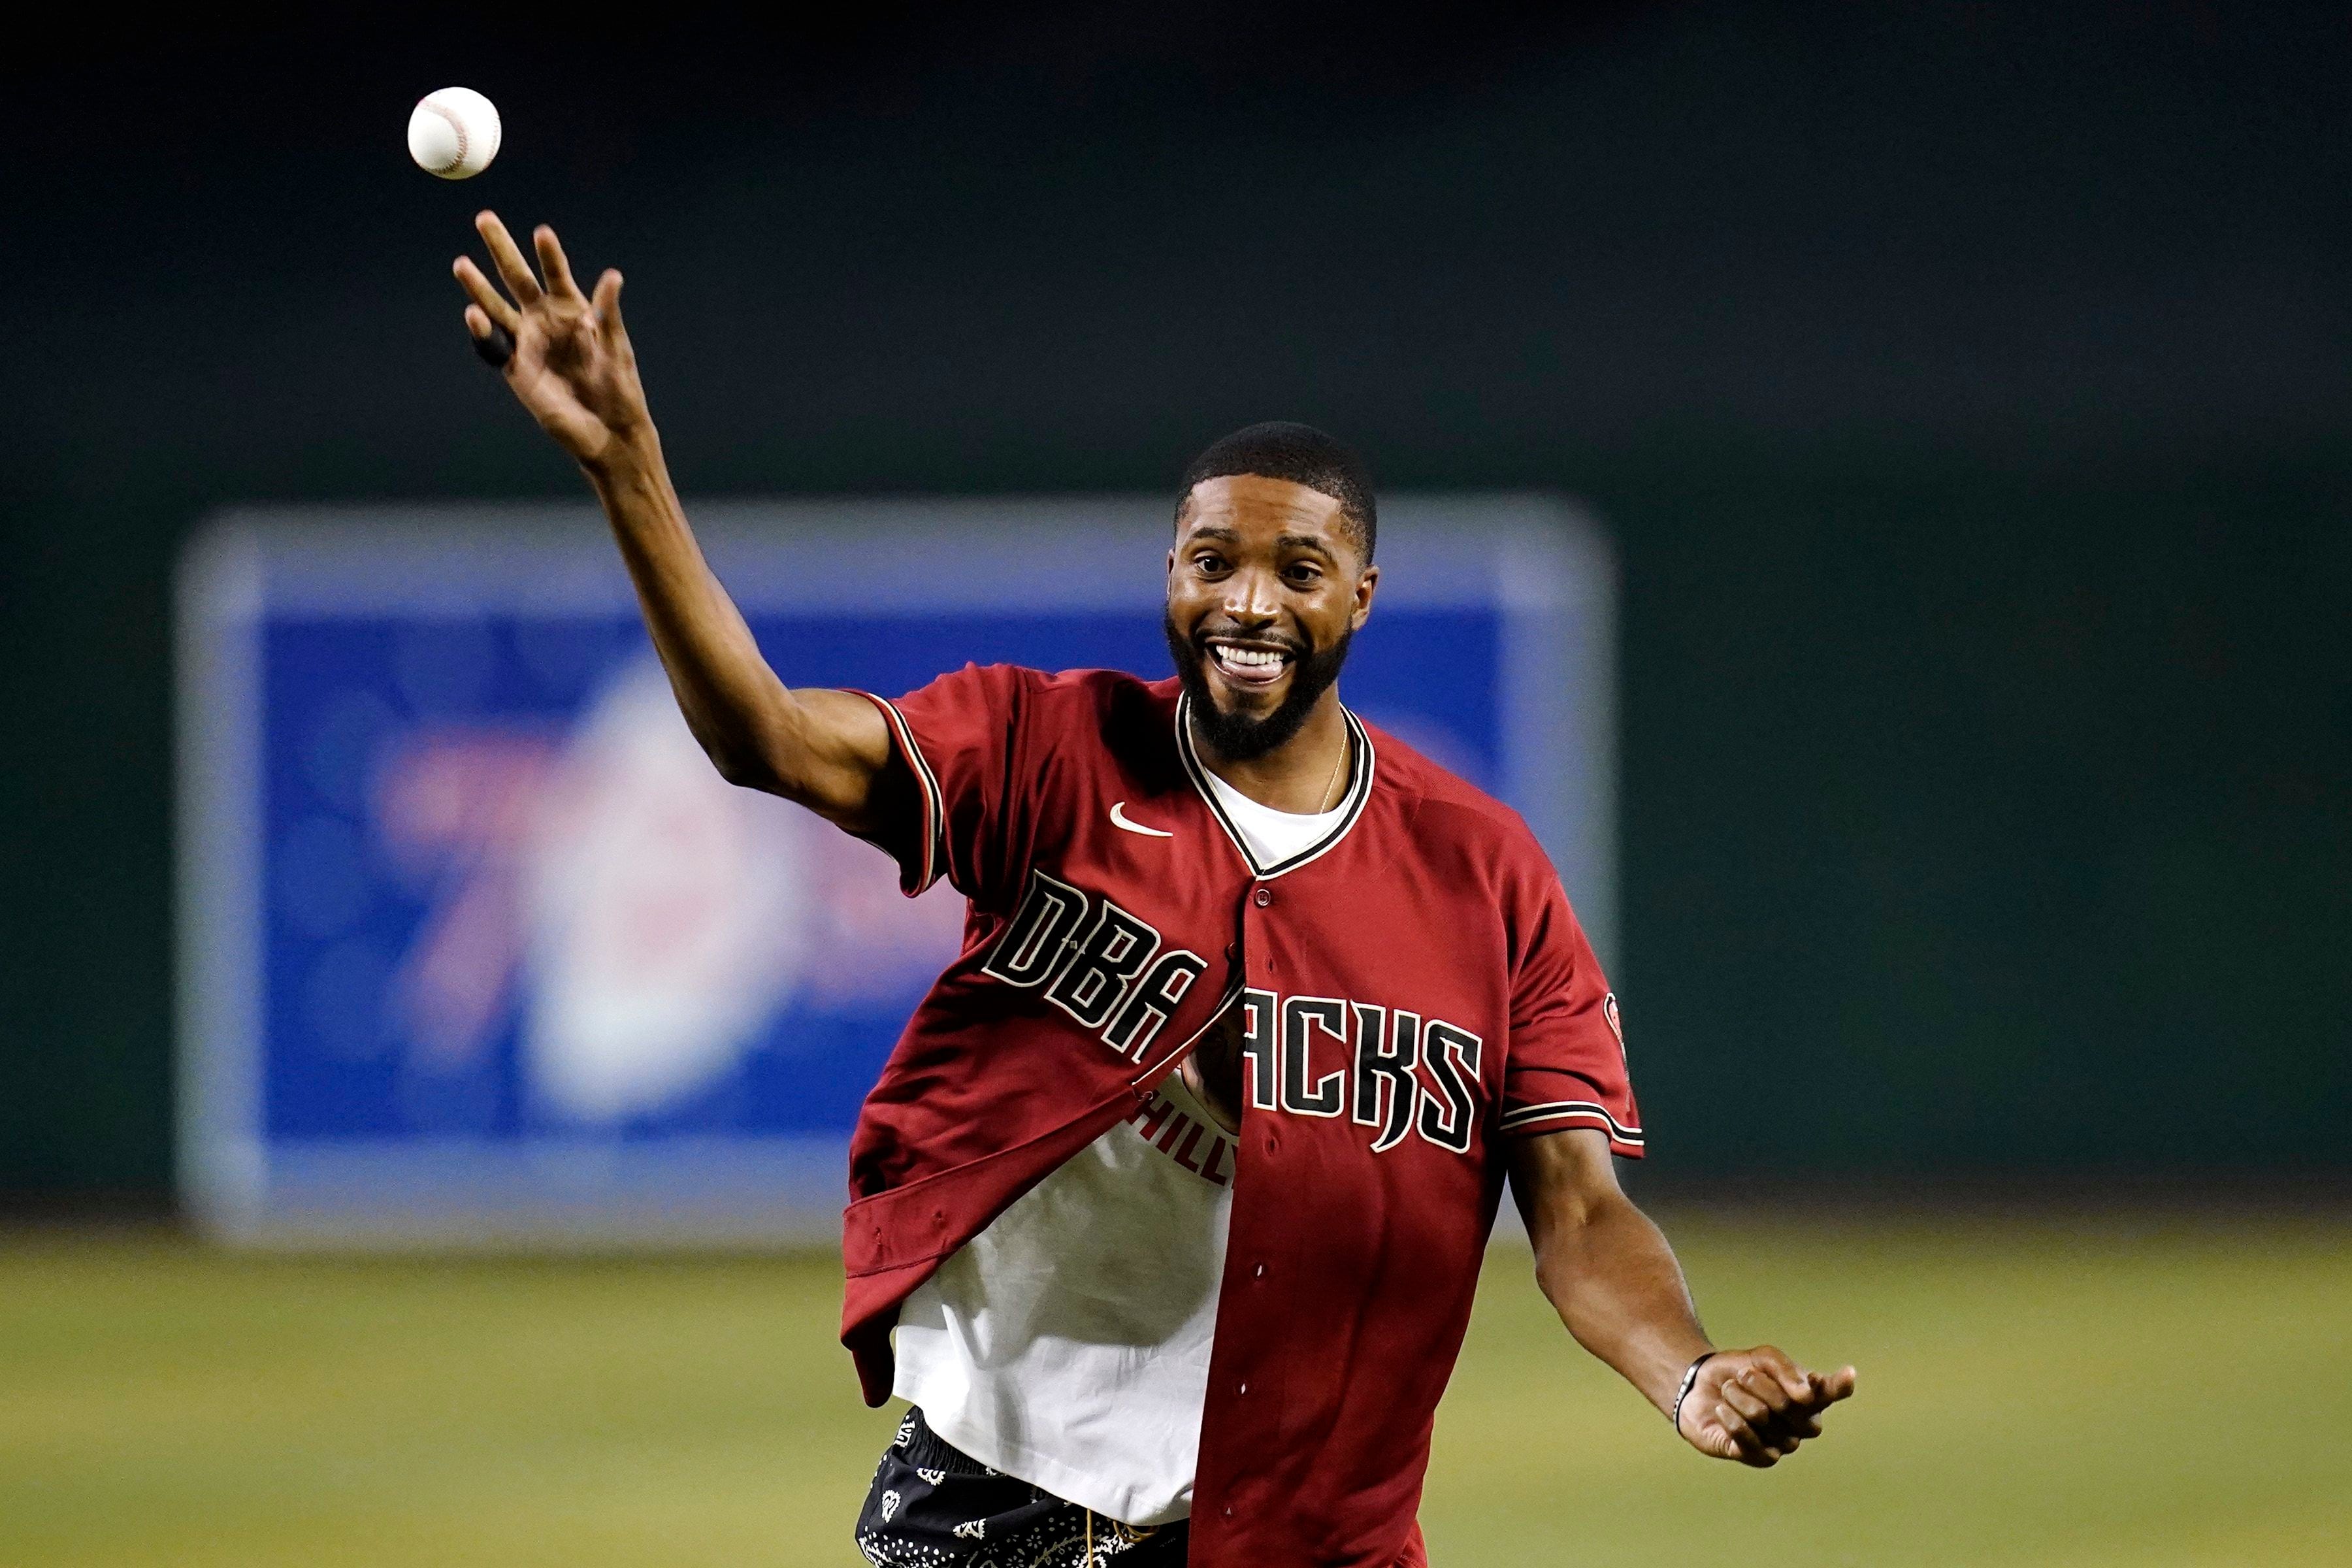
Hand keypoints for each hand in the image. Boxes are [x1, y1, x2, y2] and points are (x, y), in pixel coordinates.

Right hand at [453, 212, 649, 466]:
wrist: (608, 430)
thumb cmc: (619, 387)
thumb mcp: (616, 347)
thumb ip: (607, 313)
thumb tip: (612, 276)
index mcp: (573, 311)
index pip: (556, 274)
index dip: (548, 254)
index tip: (541, 231)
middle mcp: (546, 321)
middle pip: (517, 278)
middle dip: (501, 249)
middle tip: (484, 218)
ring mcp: (528, 343)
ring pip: (496, 307)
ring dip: (479, 286)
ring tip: (461, 263)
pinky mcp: (516, 369)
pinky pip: (494, 346)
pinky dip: (482, 331)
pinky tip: (473, 313)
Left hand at [1676, 1346, 1855, 1466]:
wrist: (1700, 1387)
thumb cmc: (1739, 1372)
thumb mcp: (1762, 1358)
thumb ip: (1786, 1370)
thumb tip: (1807, 1395)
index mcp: (1808, 1397)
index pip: (1831, 1393)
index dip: (1840, 1386)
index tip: (1848, 1373)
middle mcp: (1801, 1424)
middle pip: (1789, 1405)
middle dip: (1760, 1384)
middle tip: (1742, 1373)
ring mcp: (1782, 1444)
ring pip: (1763, 1418)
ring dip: (1739, 1398)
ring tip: (1729, 1390)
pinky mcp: (1758, 1457)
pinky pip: (1749, 1443)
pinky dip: (1732, 1421)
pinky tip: (1722, 1410)